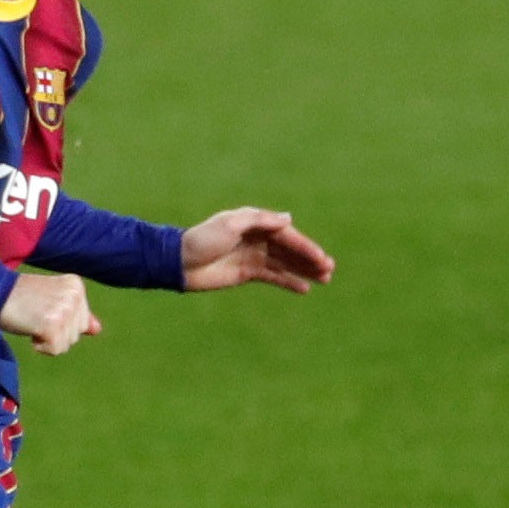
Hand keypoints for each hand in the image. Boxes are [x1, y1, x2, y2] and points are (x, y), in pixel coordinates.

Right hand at [0, 271, 100, 355]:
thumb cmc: (19, 298)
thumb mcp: (51, 301)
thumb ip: (75, 314)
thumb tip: (96, 330)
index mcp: (76, 286)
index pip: (82, 320)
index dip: (61, 322)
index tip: (41, 309)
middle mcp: (74, 295)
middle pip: (77, 333)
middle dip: (56, 332)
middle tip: (35, 315)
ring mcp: (64, 310)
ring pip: (67, 344)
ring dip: (48, 340)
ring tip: (32, 321)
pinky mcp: (53, 324)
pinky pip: (56, 350)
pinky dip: (41, 347)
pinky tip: (30, 330)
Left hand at [180, 208, 333, 293]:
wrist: (178, 263)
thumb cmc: (202, 239)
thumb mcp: (230, 224)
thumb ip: (260, 220)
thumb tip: (288, 219)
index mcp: (254, 223)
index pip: (286, 235)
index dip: (304, 246)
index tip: (320, 258)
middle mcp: (256, 239)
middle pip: (289, 249)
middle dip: (309, 259)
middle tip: (330, 270)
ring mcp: (252, 256)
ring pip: (285, 263)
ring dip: (304, 270)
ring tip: (325, 279)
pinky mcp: (247, 273)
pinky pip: (273, 277)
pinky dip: (288, 282)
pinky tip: (304, 288)